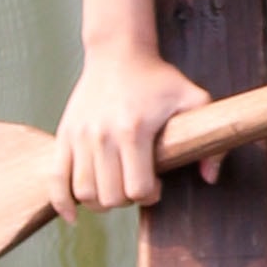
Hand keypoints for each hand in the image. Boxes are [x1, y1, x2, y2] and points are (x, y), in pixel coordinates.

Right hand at [56, 39, 214, 219]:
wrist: (118, 53)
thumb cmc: (159, 80)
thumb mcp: (193, 100)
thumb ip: (211, 139)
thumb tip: (210, 178)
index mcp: (134, 130)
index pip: (138, 189)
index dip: (151, 195)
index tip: (157, 184)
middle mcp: (102, 136)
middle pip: (110, 197)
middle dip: (127, 200)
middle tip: (136, 184)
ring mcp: (79, 137)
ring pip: (84, 194)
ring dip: (101, 201)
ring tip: (115, 186)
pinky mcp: (64, 136)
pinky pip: (55, 181)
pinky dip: (63, 202)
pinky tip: (74, 213)